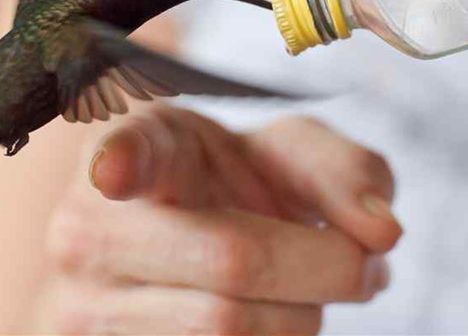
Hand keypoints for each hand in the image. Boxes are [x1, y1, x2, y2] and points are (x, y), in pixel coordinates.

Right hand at [31, 106, 402, 333]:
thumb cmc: (224, 188)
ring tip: (303, 287)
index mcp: (134, 150)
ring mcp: (85, 305)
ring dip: (298, 317)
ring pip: (226, 329)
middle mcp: (92, 229)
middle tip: (359, 263)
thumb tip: (383, 231)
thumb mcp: (281, 153)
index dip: (119, 160)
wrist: (168, 235)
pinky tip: (271, 317)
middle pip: (233, 260)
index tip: (116, 170)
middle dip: (325, 268)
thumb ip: (340, 171)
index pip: (120, 151)